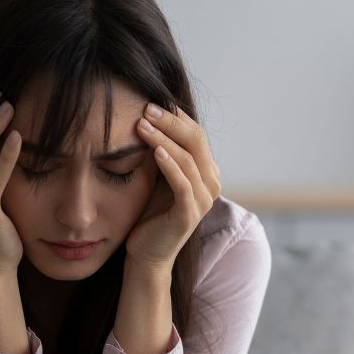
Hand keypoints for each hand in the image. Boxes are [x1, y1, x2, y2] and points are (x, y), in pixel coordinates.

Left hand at [126, 103, 221, 271]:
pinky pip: (182, 183)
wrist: (146, 253)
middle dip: (170, 122)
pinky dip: (170, 165)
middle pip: (195, 140)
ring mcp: (203, 199)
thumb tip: (148, 114)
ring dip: (164, 139)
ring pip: (187, 159)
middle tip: (146, 108)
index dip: (175, 116)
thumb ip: (161, 150)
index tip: (150, 101)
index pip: (195, 133)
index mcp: (206, 170)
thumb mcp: (156, 174)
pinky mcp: (190, 214)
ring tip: (143, 124)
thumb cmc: (149, 212)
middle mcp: (211, 182)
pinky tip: (155, 151)